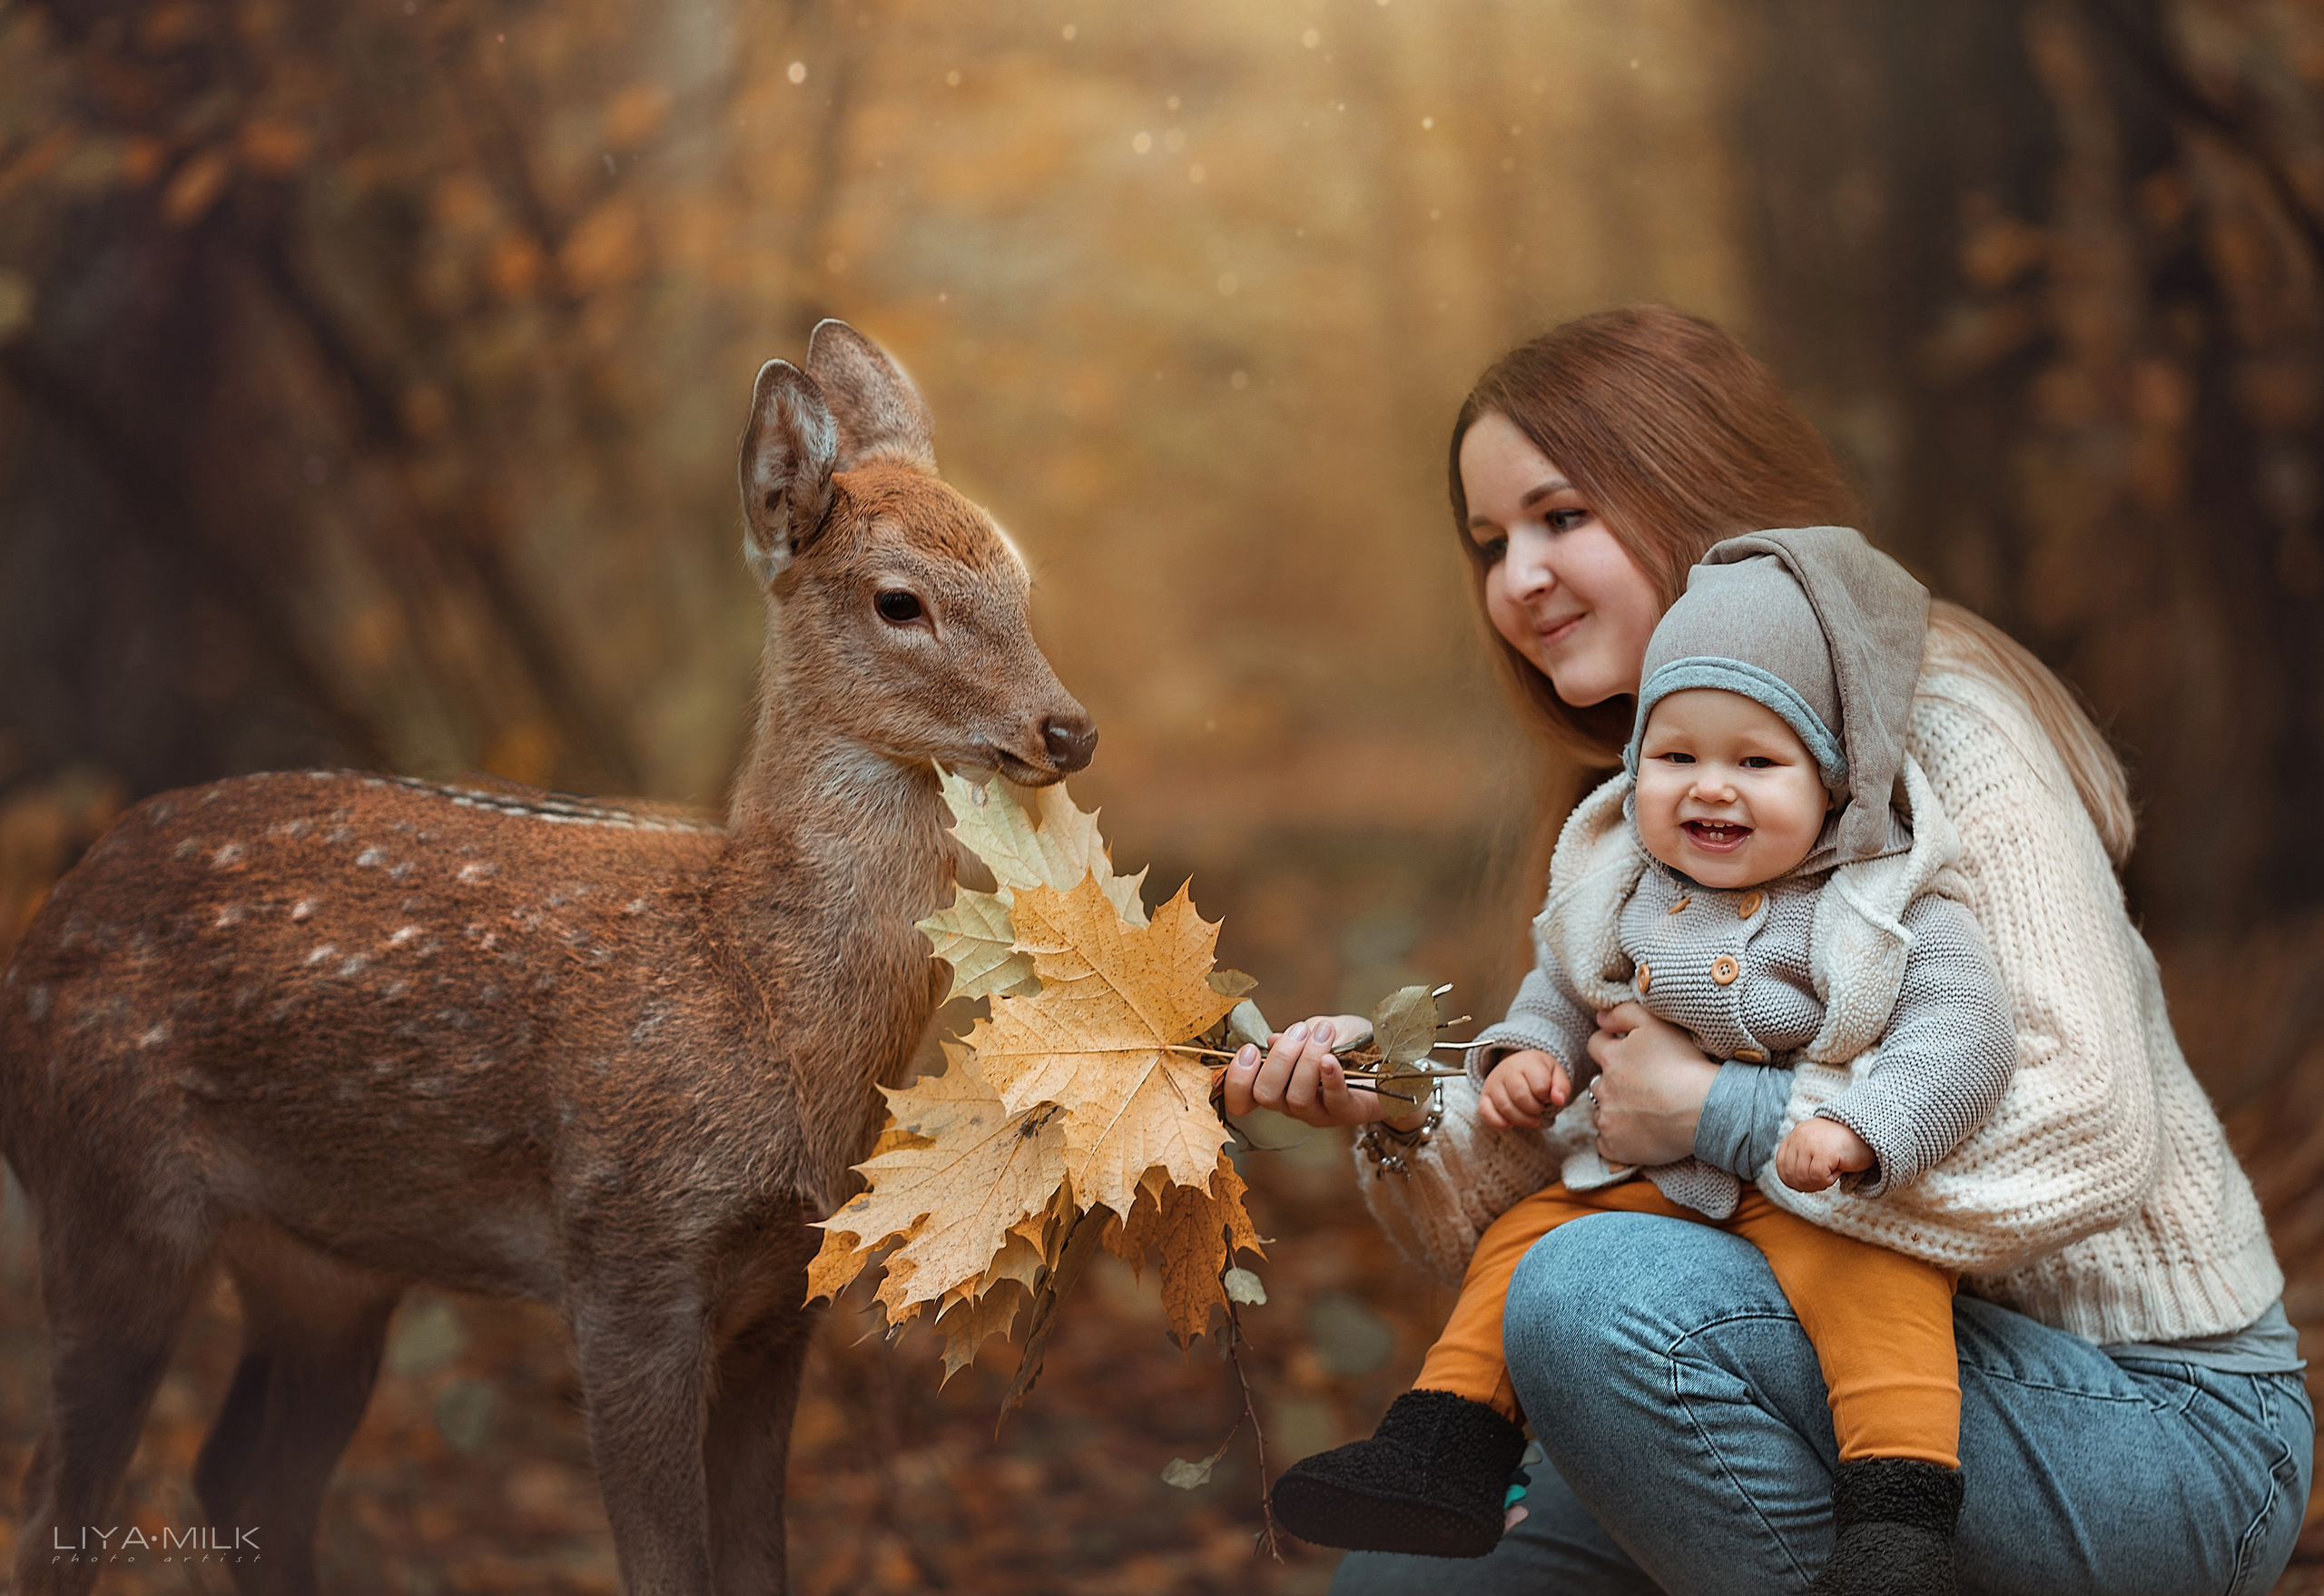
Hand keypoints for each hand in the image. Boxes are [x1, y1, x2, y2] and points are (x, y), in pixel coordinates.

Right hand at [1220, 1015, 1405, 1129]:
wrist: (1394, 1064)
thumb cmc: (1351, 1045)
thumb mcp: (1320, 1030)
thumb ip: (1296, 1035)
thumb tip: (1271, 1040)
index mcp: (1277, 1086)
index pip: (1241, 1099)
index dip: (1236, 1080)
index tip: (1248, 1051)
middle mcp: (1291, 1105)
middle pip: (1266, 1095)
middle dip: (1278, 1059)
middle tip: (1299, 1033)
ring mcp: (1318, 1113)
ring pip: (1295, 1098)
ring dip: (1305, 1060)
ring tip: (1323, 1034)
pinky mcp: (1347, 1113)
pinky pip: (1333, 1100)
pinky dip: (1329, 1077)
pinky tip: (1331, 1058)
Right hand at [1479, 1050, 1569, 1129]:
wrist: (1518, 1064)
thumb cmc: (1539, 1072)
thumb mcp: (1556, 1073)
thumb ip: (1562, 1086)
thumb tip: (1559, 1100)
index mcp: (1528, 1062)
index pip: (1540, 1086)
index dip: (1547, 1097)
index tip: (1547, 1096)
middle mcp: (1507, 1070)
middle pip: (1521, 1097)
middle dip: (1535, 1109)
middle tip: (1540, 1108)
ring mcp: (1493, 1083)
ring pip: (1505, 1107)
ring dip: (1522, 1120)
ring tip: (1532, 1118)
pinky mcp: (1484, 1096)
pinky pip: (1486, 1112)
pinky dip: (1499, 1123)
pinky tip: (1511, 1123)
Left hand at [1584, 1003, 1720, 1165]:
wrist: (1704, 1108)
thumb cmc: (1684, 1063)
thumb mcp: (1655, 1023)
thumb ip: (1622, 1013)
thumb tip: (1599, 1018)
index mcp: (1610, 1058)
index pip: (1595, 1046)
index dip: (1611, 1048)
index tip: (1631, 1057)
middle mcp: (1603, 1088)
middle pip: (1598, 1082)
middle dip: (1613, 1083)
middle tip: (1642, 1088)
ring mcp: (1607, 1119)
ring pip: (1601, 1113)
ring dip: (1614, 1111)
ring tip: (1644, 1113)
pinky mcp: (1615, 1146)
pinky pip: (1605, 1143)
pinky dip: (1617, 1139)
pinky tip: (1638, 1135)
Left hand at [1776, 1117, 1875, 1191]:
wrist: (1871, 1134)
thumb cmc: (1845, 1146)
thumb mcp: (1817, 1149)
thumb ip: (1802, 1160)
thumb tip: (1792, 1184)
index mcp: (1796, 1135)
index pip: (1782, 1165)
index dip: (1793, 1181)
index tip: (1809, 1184)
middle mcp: (1800, 1136)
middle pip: (1791, 1175)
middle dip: (1807, 1185)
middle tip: (1824, 1180)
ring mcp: (1810, 1142)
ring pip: (1803, 1177)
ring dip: (1819, 1182)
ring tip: (1833, 1172)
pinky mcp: (1824, 1151)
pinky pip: (1818, 1177)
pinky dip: (1829, 1180)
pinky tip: (1839, 1170)